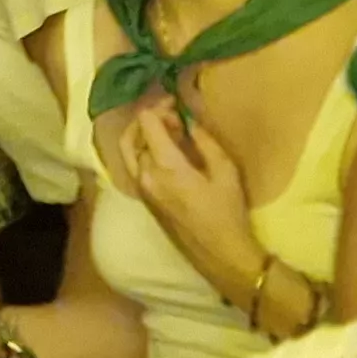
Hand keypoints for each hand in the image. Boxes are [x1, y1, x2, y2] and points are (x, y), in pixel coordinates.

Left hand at [111, 105, 261, 286]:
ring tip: (171, 133)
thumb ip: (205, 141)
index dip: (159, 106)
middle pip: (130, 136)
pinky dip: (144, 152)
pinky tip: (168, 152)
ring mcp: (142, 191)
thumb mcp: (225, 172)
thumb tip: (190, 122)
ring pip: (129, 153)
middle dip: (148, 120)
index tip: (177, 103)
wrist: (220, 254)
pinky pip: (134, 167)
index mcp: (164, 167)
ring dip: (144, 136)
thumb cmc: (227, 213)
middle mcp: (145, 177)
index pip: (146, 123)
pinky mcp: (145, 201)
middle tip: (172, 116)